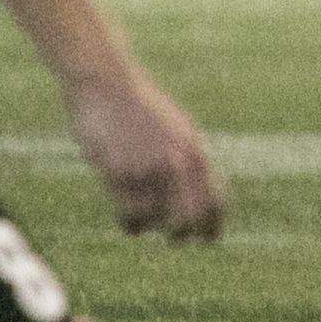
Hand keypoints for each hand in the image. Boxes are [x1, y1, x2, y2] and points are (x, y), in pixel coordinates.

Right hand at [63, 63, 225, 240]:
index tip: (208, 239)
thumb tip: (201, 201)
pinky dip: (128, 222)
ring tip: (142, 221)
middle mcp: (176, 162)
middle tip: (176, 239)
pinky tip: (126, 220)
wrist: (106, 82)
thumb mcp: (176, 129)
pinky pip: (128, 214)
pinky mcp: (119, 172)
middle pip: (188, 220)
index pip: (214, 201)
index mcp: (194, 151)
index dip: (213, 226)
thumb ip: (188, 161)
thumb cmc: (140, 107)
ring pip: (154, 220)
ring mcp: (147, 168)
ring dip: (149, 226)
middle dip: (182, 235)